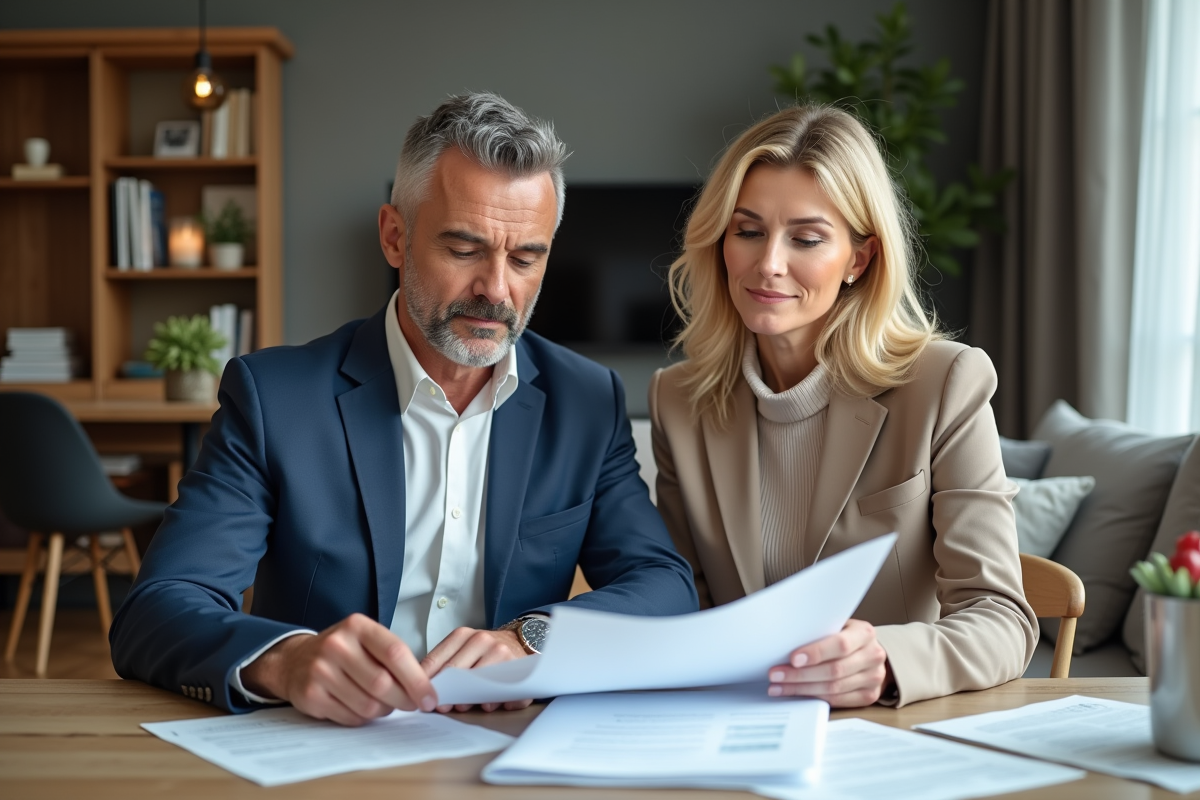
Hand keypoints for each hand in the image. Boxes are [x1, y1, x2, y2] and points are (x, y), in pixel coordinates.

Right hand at [241, 613, 436, 725]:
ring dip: (384, 710)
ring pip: (368, 705)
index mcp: (357, 626)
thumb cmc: (342, 651)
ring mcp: (320, 670)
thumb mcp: (366, 640)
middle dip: (404, 700)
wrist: (295, 660)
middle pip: (383, 683)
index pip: (395, 653)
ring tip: (383, 703)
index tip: (430, 697)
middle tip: (411, 704)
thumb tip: (425, 688)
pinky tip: (360, 707)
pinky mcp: (311, 695)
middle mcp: (336, 645)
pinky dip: (363, 718)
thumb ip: (394, 657)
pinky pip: (351, 717)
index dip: (417, 679)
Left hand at [421, 626, 532, 713]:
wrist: (517, 640)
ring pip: (479, 682)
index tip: (422, 697)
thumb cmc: (483, 650)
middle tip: (441, 706)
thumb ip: (443, 664)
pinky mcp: (519, 667)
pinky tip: (487, 705)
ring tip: (463, 706)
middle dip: (446, 693)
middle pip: (456, 672)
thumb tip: (422, 689)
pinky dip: (495, 702)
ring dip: (469, 700)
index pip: (436, 661)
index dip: (427, 683)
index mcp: (462, 635)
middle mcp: (482, 640)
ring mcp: (501, 652)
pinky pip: (504, 691)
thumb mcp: (461, 647)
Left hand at [767, 619, 890, 707]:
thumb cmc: (846, 636)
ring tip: (779, 686)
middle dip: (801, 674)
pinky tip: (796, 694)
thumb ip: (820, 631)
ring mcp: (873, 678)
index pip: (841, 645)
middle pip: (834, 670)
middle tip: (776, 675)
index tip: (793, 659)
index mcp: (865, 633)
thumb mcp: (838, 626)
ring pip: (833, 688)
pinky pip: (837, 700)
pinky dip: (814, 698)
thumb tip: (784, 639)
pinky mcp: (869, 696)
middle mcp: (873, 656)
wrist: (870, 653)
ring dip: (802, 689)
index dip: (816, 653)